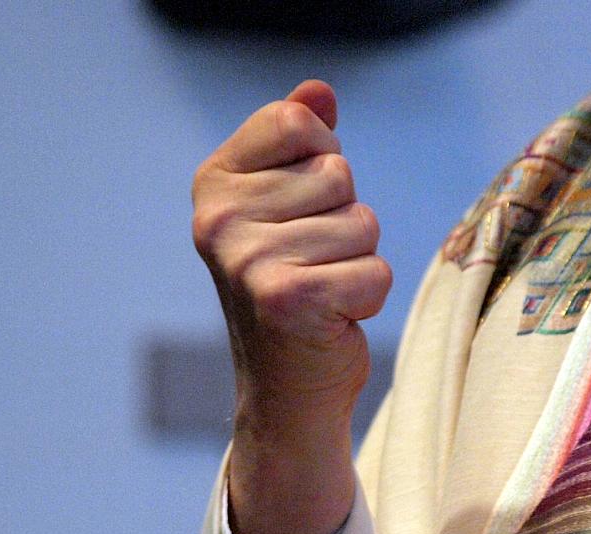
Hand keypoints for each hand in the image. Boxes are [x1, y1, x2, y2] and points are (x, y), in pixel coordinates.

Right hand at [191, 80, 391, 533]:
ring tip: (322, 289)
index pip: (297, 121)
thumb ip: (300, 141)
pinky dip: (367, 297)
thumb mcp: (288, 205)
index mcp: (214, 184)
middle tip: (312, 261)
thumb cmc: (293, 284)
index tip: (303, 207)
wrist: (285, 386)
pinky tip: (333, 317)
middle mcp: (218, 219)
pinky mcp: (288, 301)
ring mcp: (247, 261)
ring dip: (357, 260)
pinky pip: (376, 272)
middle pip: (337, 173)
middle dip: (344, 219)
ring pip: (362, 223)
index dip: (322, 159)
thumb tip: (320, 91)